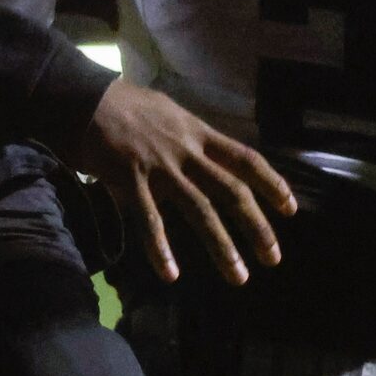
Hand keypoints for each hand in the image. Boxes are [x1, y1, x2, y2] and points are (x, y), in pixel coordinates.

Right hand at [70, 81, 296, 283]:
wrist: (85, 98)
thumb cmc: (127, 106)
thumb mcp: (171, 115)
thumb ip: (191, 141)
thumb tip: (207, 161)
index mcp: (199, 133)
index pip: (246, 159)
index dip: (272, 183)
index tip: (289, 209)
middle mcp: (187, 151)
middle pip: (232, 191)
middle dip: (257, 227)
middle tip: (273, 258)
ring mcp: (161, 166)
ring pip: (200, 210)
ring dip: (222, 247)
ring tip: (239, 277)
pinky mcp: (131, 179)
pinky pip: (150, 220)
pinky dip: (161, 249)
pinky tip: (171, 274)